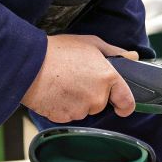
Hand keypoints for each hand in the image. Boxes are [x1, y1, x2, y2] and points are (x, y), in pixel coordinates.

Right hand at [21, 35, 137, 122]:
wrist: (29, 64)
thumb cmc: (58, 51)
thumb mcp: (91, 43)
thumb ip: (115, 52)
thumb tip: (133, 57)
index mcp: (107, 78)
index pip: (126, 101)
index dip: (125, 105)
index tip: (122, 105)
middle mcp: (97, 97)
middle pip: (100, 103)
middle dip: (92, 94)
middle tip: (76, 78)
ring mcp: (80, 109)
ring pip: (84, 109)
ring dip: (77, 100)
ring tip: (63, 83)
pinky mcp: (63, 118)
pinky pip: (68, 114)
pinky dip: (63, 106)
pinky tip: (55, 92)